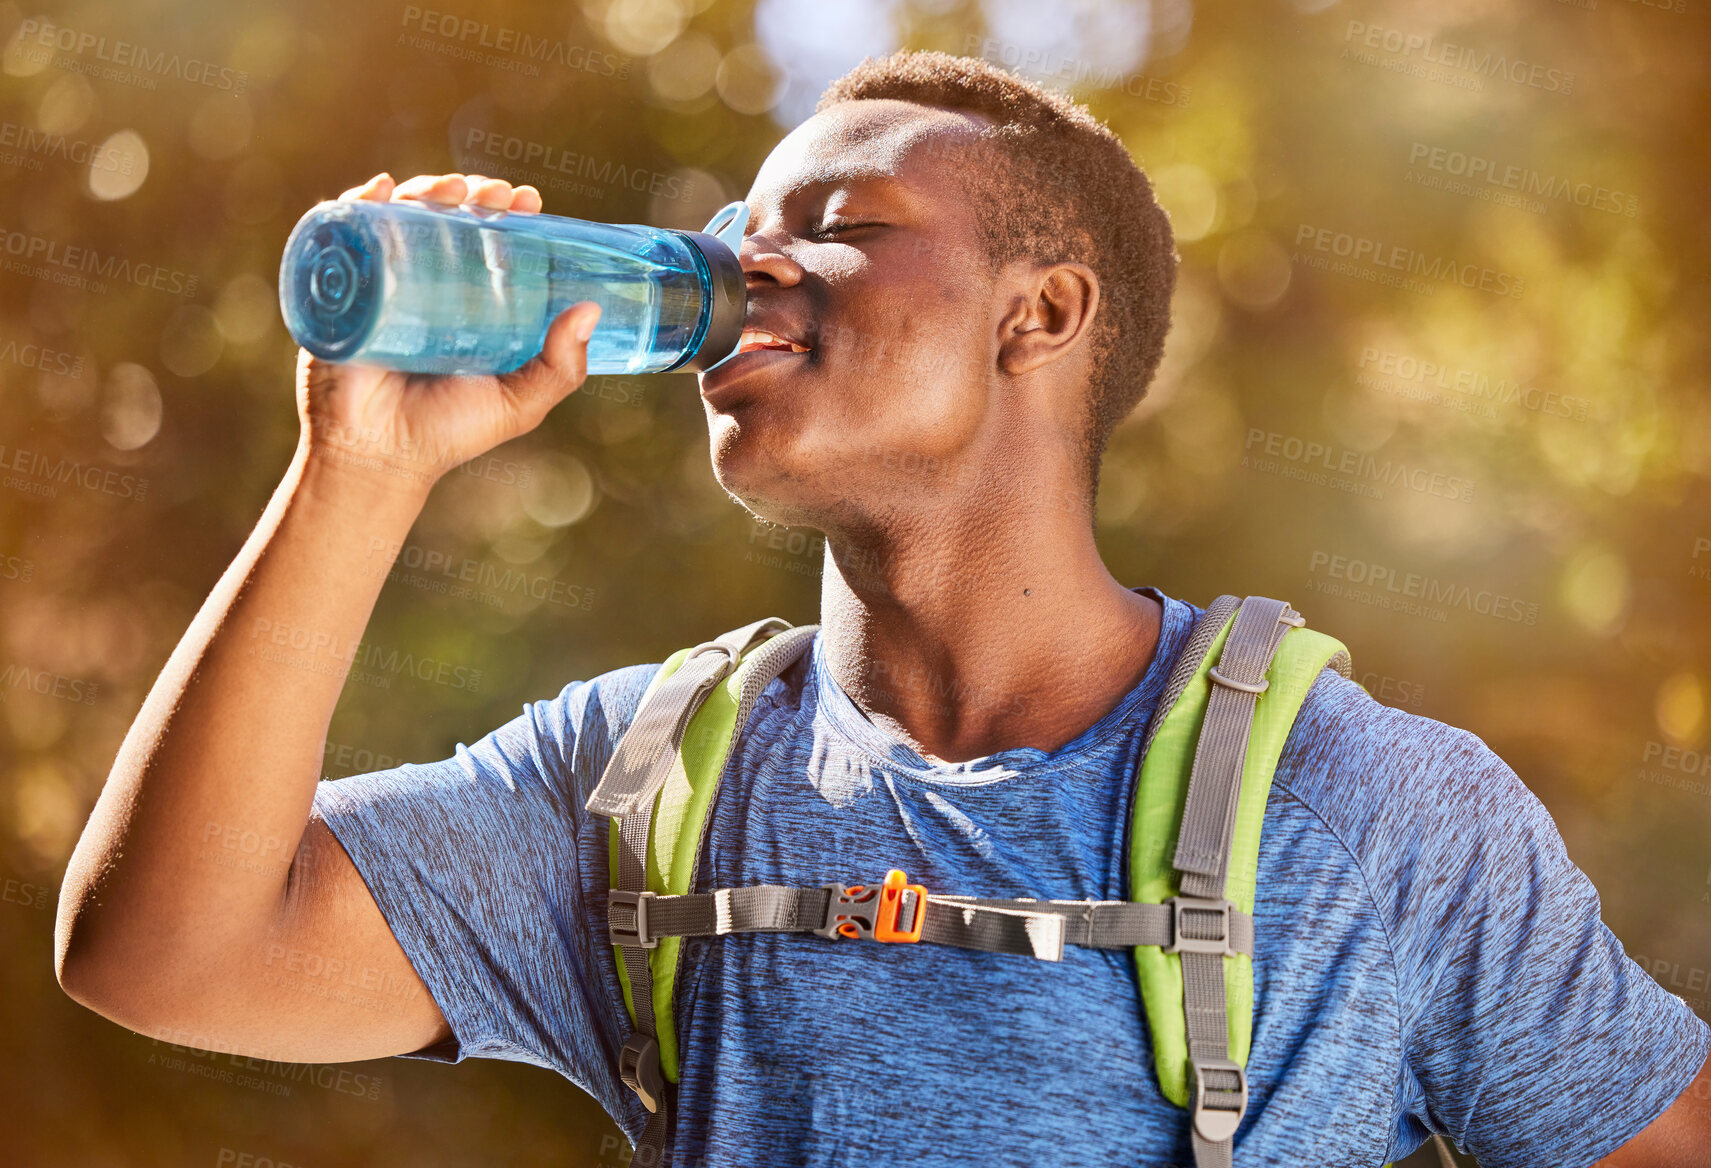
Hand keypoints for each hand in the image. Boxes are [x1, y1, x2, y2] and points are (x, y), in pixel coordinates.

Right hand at [295, 172, 600, 492]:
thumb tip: (589, 309)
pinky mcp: (343, 290)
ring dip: (423, 189)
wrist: (378, 455)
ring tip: (448, 188)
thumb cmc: (448, 432)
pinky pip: (345, 236)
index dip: (509, 214)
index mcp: (472, 304)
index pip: (491, 243)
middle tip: (494, 192)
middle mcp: (428, 287)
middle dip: (470, 192)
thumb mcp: (519, 403)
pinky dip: (358, 204)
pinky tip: (379, 188)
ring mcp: (383, 284)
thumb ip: (560, 368)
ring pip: (401, 219)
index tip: (528, 199)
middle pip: (447, 220)